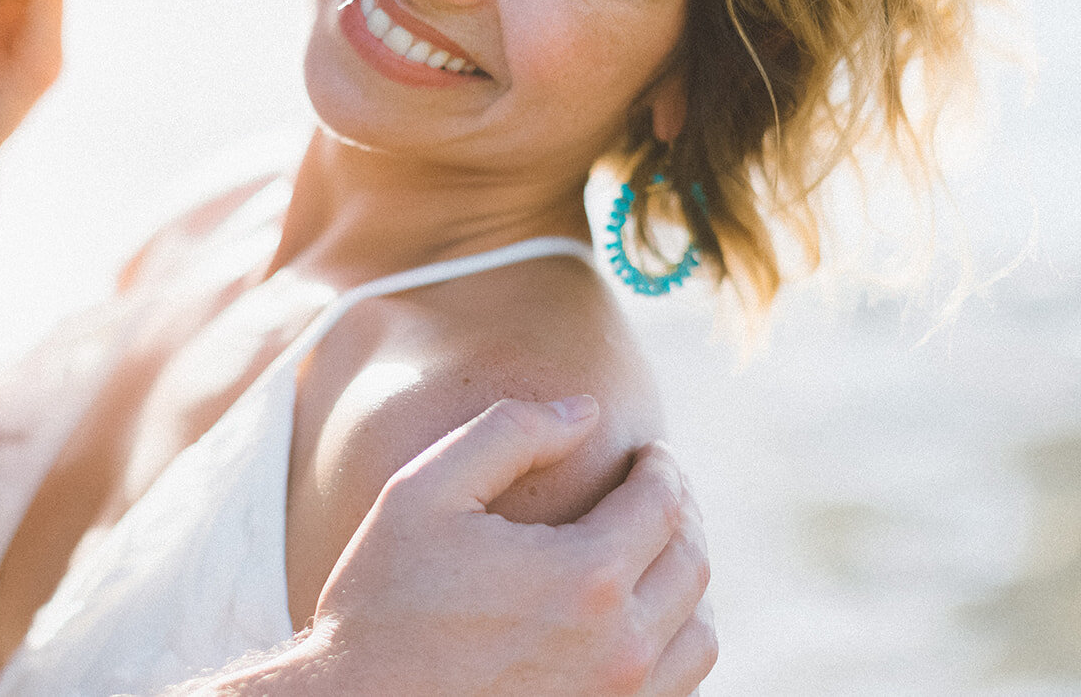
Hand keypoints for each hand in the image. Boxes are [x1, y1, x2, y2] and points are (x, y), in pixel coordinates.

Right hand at [304, 399, 715, 694]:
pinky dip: (672, 642)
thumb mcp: (423, 492)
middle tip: (659, 489)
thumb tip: (587, 411)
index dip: (662, 469)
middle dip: (681, 512)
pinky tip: (636, 615)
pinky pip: (676, 687)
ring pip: (698, 634)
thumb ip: (510, 434)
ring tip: (657, 551)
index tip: (649, 454)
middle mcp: (618, 648)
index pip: (662, 504)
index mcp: (583, 577)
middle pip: (690, 563)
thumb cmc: (381, 603)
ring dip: (685, 580)